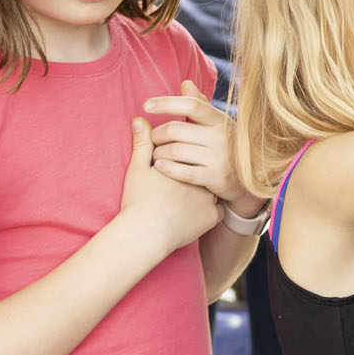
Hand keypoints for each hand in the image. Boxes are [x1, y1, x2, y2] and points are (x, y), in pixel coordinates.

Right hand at [116, 117, 219, 255]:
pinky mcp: (213, 217)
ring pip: (212, 191)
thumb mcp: (137, 169)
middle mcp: (202, 176)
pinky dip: (207, 214)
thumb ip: (142, 144)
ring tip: (185, 202)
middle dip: (196, 174)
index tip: (173, 169)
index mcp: (186, 163)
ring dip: (203, 193)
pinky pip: (216, 212)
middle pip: (204, 170)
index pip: (193, 154)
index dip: (184, 160)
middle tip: (179, 187)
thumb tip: (140, 121)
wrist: (146, 233)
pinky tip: (194, 217)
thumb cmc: (138, 201)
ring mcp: (210, 197)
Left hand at [145, 80, 262, 222]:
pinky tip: (160, 166)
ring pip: (175, 151)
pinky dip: (166, 168)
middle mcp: (221, 137)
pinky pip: (182, 172)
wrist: (248, 180)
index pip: (191, 105)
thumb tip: (185, 83)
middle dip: (156, 134)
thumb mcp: (217, 124)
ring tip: (156, 154)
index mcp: (220, 120)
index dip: (166, 103)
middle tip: (151, 138)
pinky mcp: (215, 178)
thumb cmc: (226, 147)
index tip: (146, 105)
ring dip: (158, 153)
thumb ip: (200, 105)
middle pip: (176, 129)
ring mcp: (219, 158)